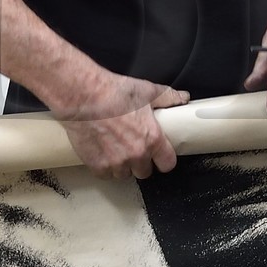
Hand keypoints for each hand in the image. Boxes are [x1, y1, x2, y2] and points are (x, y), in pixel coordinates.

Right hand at [56, 72, 187, 178]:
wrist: (83, 96)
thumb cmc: (114, 92)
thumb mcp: (147, 91)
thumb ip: (168, 97)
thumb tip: (183, 98)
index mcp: (152, 139)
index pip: (167, 164)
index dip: (164, 160)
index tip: (159, 156)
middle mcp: (136, 155)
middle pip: (145, 172)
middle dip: (141, 163)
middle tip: (134, 148)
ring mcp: (116, 163)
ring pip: (124, 175)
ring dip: (123, 166)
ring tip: (116, 150)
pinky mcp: (97, 165)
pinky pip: (105, 175)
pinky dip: (105, 167)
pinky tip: (102, 153)